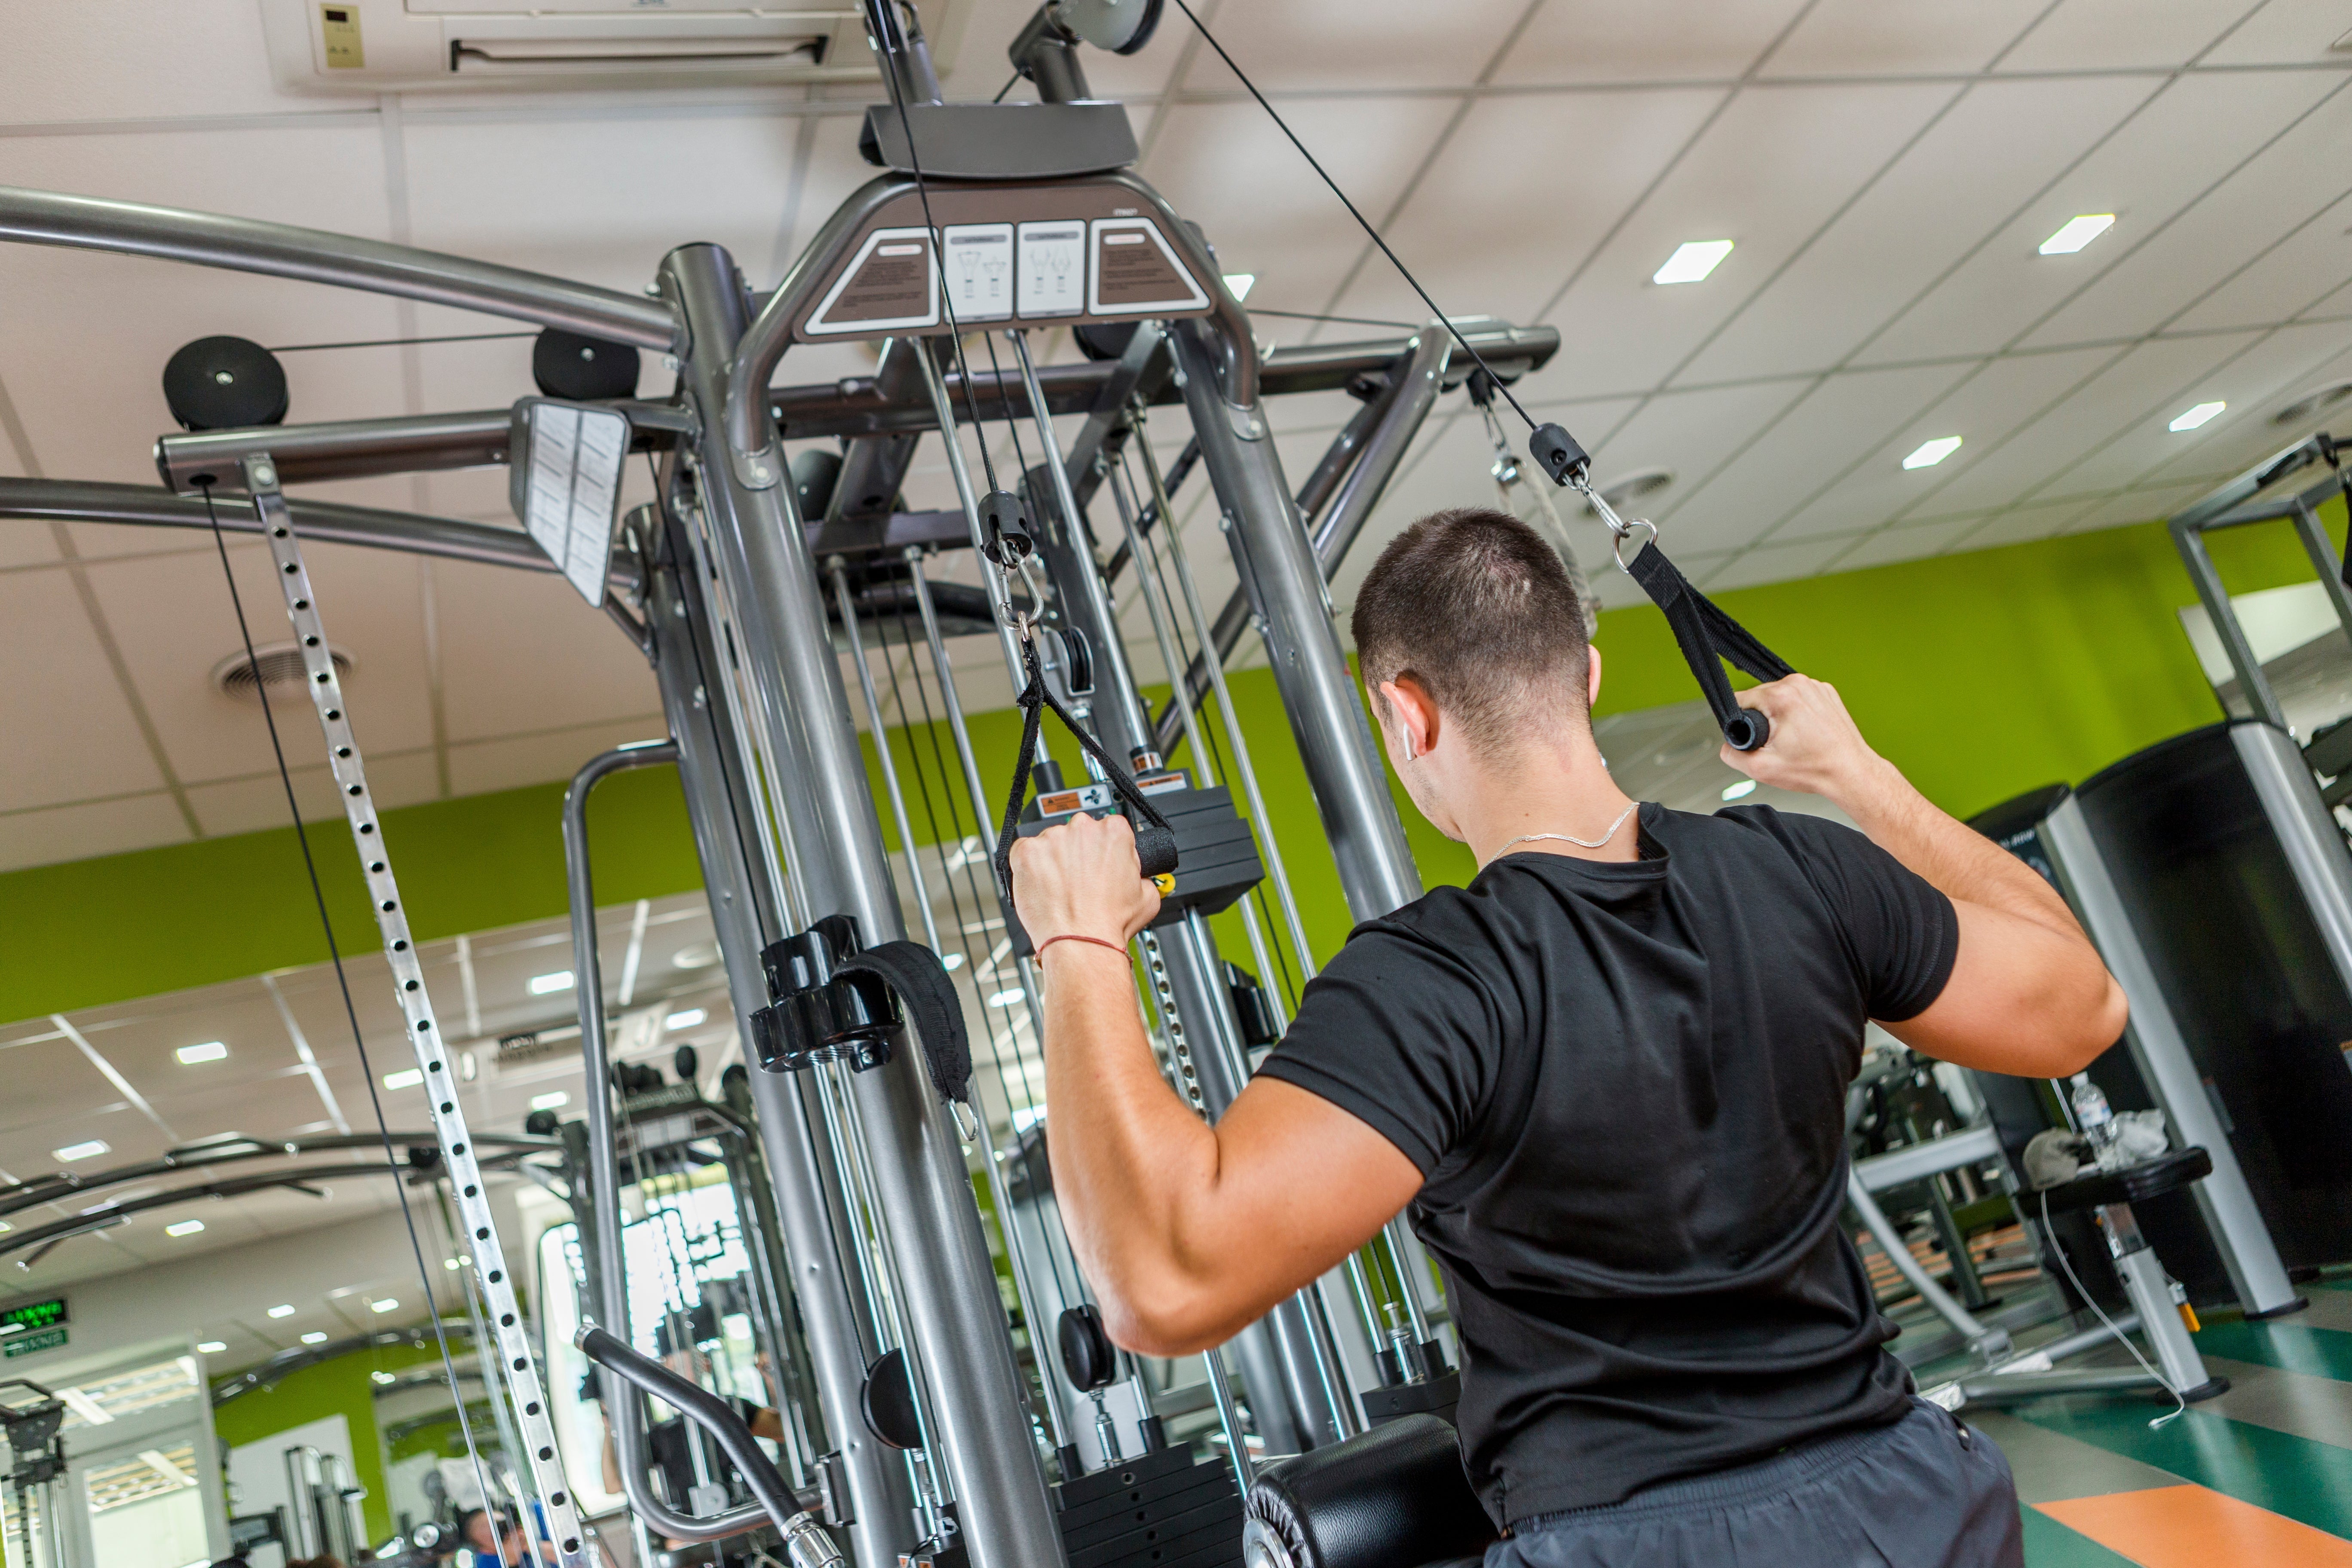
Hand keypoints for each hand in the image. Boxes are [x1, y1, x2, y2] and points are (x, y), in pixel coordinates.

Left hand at [1009, 811, 1162, 945]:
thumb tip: (1135, 876)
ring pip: (1050, 843)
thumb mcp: (1147, 896)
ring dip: (1052, 860)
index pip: (1107, 829)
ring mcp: (1052, 839)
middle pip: (1077, 833)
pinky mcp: (1027, 853)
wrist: (1082, 943)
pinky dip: (1028, 867)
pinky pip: (1023, 851)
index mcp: (1114, 831)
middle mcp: (1082, 828)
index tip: (1098, 865)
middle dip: (1077, 854)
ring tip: (1059, 890)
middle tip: (1079, 881)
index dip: (1102, 850)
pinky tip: (1040, 886)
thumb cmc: (1111, 923)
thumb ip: (1141, 874)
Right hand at [1722, 674, 1898, 811]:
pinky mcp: (1827, 693)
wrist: (1850, 773)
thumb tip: (1727, 746)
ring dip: (1780, 715)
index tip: (1759, 738)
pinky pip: (1799, 699)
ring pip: (1780, 697)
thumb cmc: (1815, 769)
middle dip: (1762, 719)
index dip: (1741, 721)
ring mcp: (1816, 687)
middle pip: (1761, 697)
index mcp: (1782, 696)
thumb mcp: (1761, 769)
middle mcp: (1800, 685)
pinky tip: (1806, 732)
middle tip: (1779, 743)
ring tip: (1795, 738)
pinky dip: (1797, 713)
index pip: (1741, 698)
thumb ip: (1732, 755)